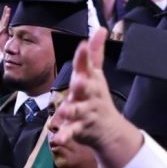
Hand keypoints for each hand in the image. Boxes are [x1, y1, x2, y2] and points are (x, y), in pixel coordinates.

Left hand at [0, 3, 12, 60]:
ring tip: (7, 14)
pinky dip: (2, 28)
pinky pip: (1, 31)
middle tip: (8, 8)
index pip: (3, 18)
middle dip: (6, 14)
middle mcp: (1, 27)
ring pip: (4, 24)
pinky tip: (4, 26)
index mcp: (0, 25)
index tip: (7, 7)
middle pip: (5, 19)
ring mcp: (0, 31)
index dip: (5, 12)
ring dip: (6, 19)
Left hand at [51, 30, 141, 167]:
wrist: (109, 129)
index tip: (82, 46)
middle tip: (79, 81)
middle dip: (83, 84)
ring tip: (63, 112)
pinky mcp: (79, 128)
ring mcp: (85, 112)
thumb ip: (95, 52)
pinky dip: (64, 135)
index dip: (84, 57)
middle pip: (85, 88)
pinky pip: (71, 131)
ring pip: (77, 110)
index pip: (87, 66)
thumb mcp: (97, 74)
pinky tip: (57, 138)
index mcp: (91, 80)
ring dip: (71, 110)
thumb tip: (100, 29)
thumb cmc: (98, 97)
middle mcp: (89, 95)